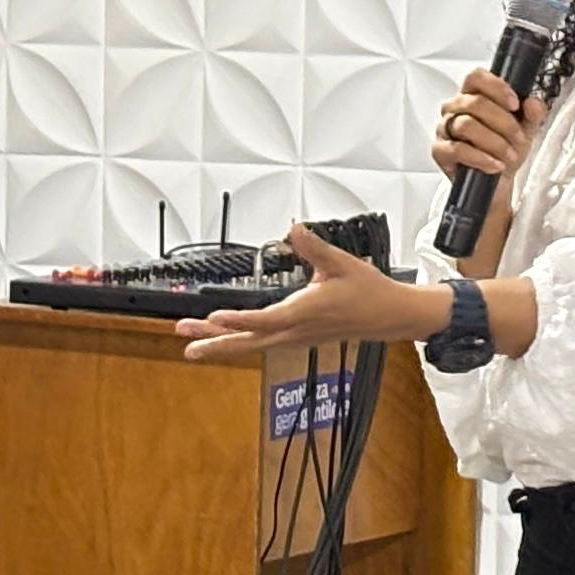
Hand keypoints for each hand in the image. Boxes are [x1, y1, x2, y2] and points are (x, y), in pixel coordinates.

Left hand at [170, 224, 442, 360]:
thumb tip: (293, 229)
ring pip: (253, 345)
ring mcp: (296, 337)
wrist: (388, 316)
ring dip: (223, 344)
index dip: (238, 320)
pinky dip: (241, 341)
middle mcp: (297, 330)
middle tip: (186, 342)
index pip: (265, 319)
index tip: (214, 318)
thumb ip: (313, 247)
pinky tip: (226, 338)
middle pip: (250, 341)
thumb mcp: (341, 263)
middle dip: (216, 342)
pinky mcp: (297, 338)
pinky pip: (262, 343)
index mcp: (305, 312)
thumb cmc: (368, 292)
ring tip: (194, 344)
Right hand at [429, 68, 547, 191]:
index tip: (515, 104)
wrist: (498, 182)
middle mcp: (455, 108)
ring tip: (509, 155)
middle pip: (475, 102)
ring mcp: (444, 128)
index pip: (476, 77)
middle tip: (519, 138)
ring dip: (495, 142)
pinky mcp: (440, 151)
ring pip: (467, 125)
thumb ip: (532, 114)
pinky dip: (481, 158)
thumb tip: (534, 103)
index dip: (496, 87)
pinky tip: (495, 165)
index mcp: (472, 95)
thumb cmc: (505, 150)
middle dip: (504, 123)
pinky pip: (457, 149)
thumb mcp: (525, 130)